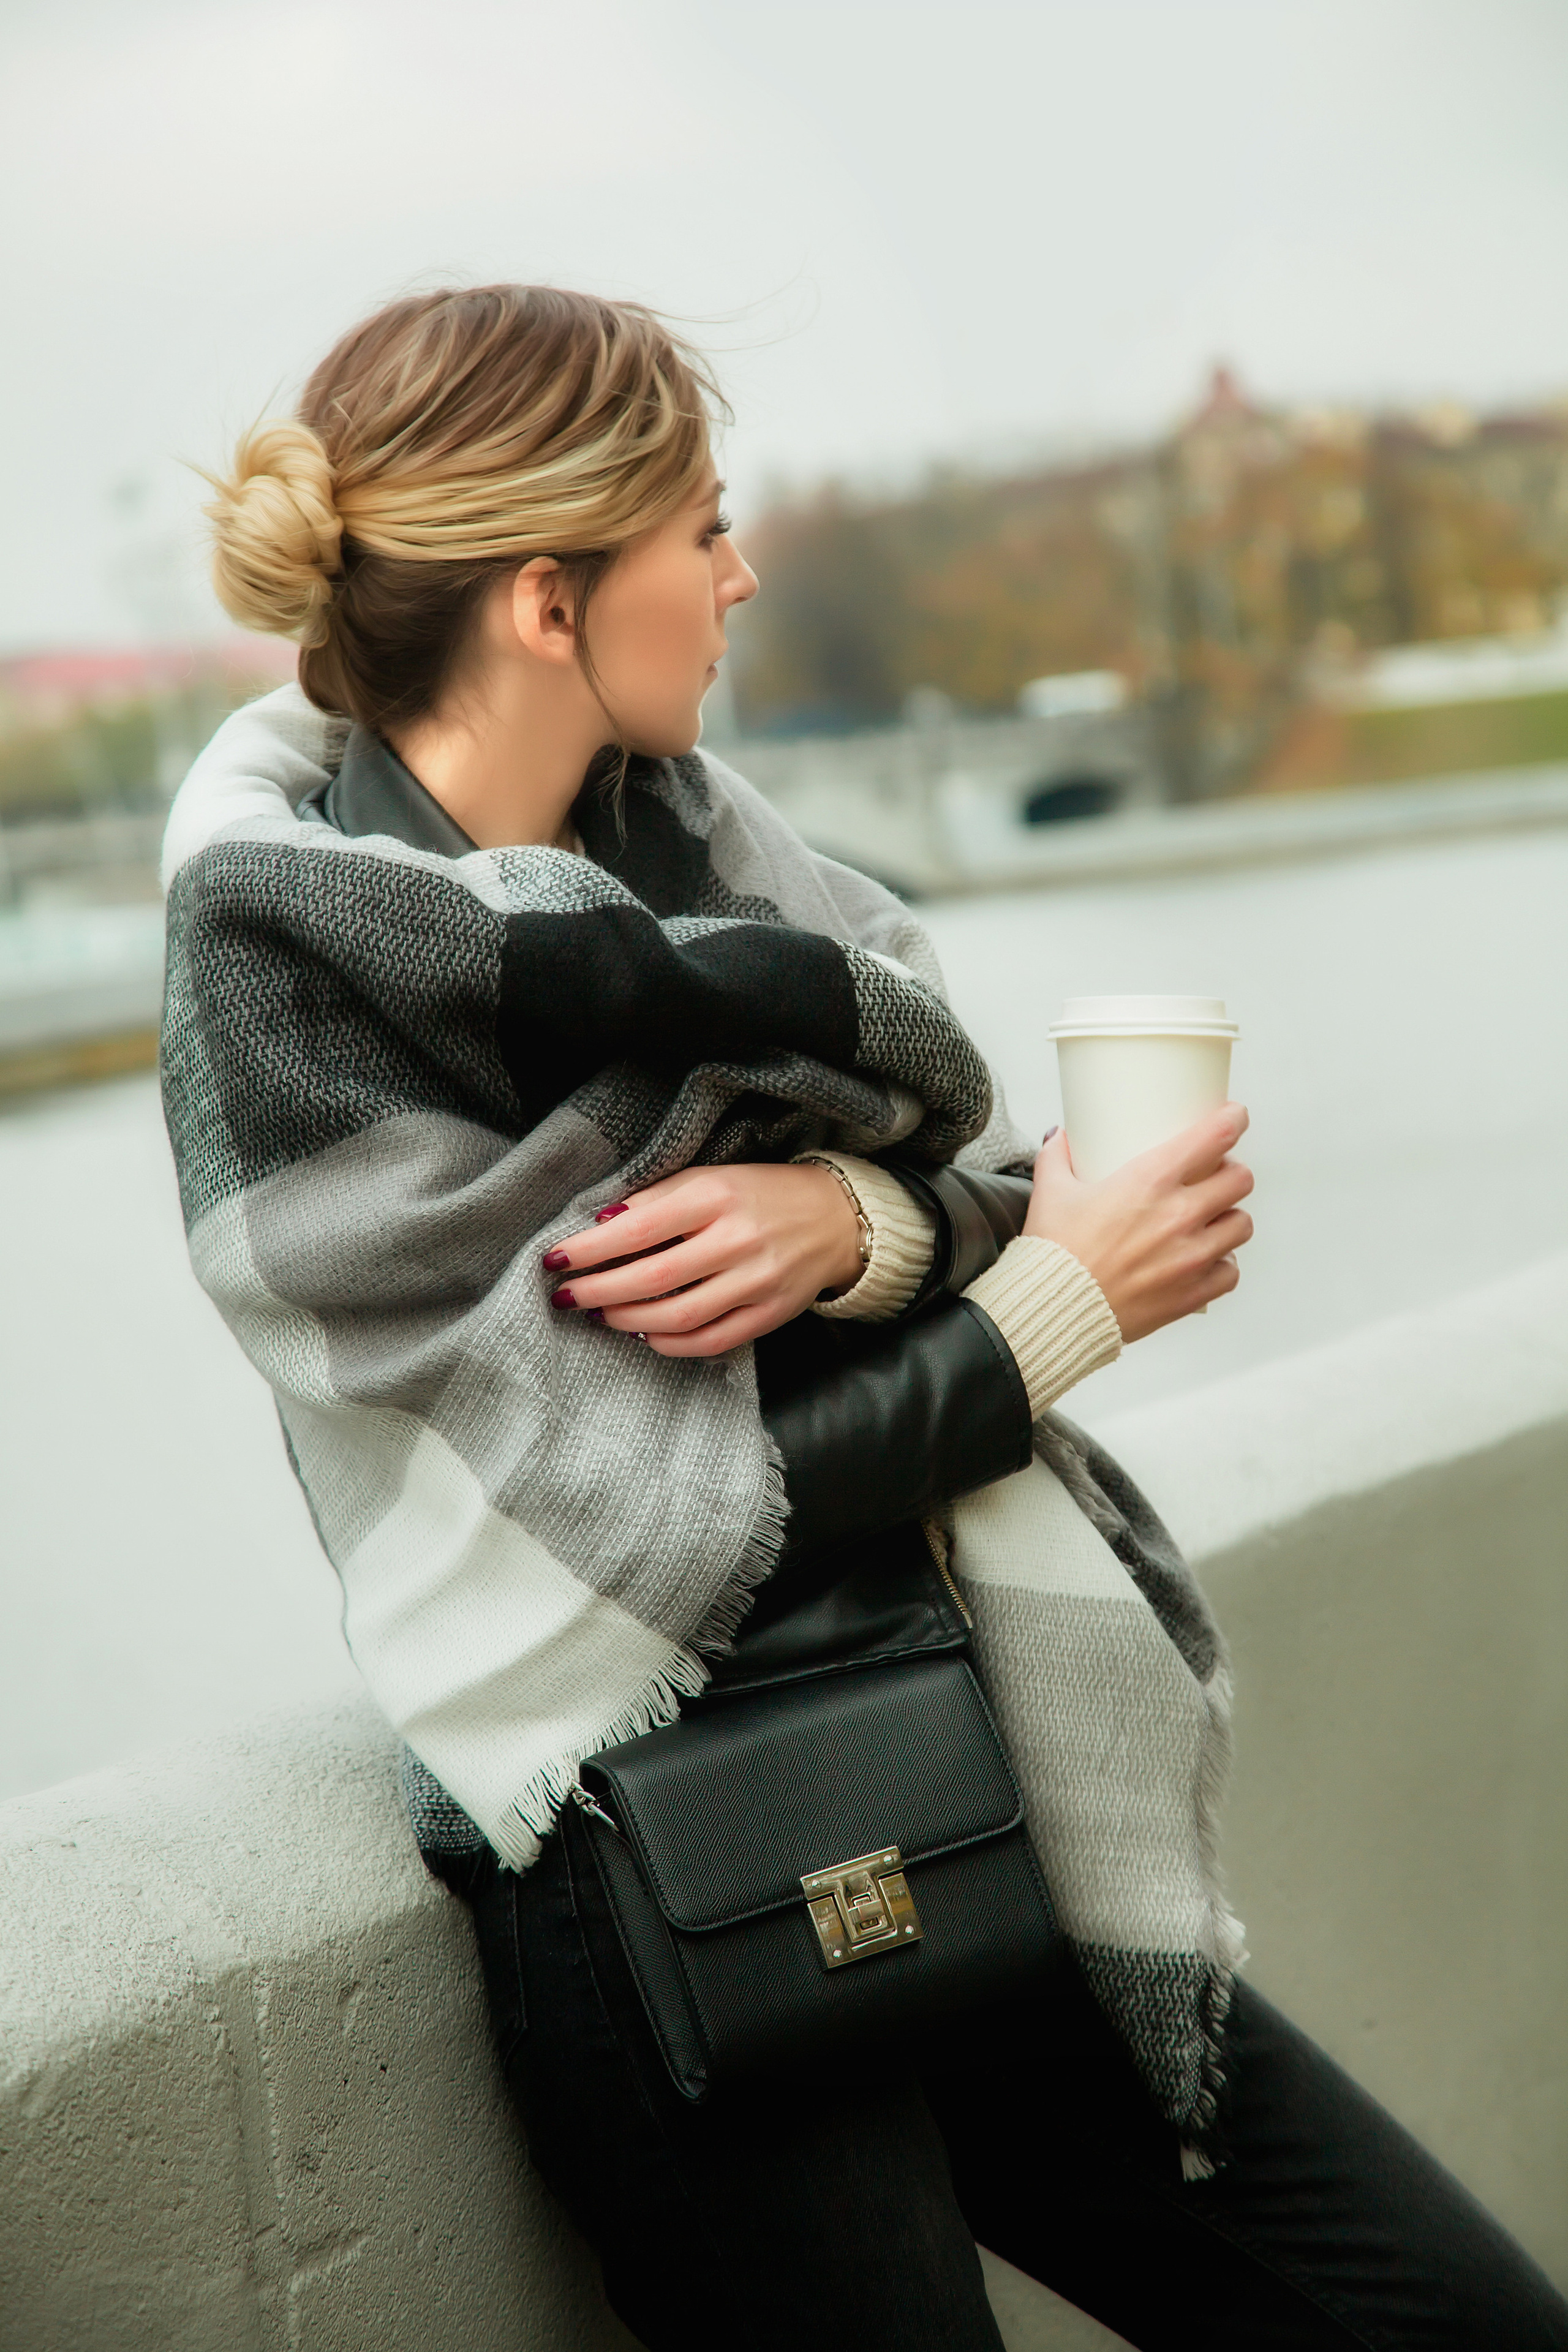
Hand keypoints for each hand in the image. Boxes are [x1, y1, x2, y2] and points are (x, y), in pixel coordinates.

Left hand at [541, 1162, 865, 1356]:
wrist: (834, 1217)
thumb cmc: (760, 1193)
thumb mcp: (709, 1179)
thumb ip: (656, 1199)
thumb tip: (600, 1226)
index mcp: (717, 1196)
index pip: (638, 1229)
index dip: (590, 1249)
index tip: (555, 1259)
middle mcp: (737, 1240)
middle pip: (652, 1278)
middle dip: (598, 1290)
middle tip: (567, 1295)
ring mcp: (757, 1282)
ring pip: (678, 1316)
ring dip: (627, 1319)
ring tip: (601, 1312)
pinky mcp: (770, 1314)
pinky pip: (710, 1341)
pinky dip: (669, 1344)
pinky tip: (645, 1333)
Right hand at [1025, 1105, 1253, 1342]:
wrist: (1055, 1310)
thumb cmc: (1055, 1253)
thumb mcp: (1050, 1192)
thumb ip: (1057, 1157)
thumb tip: (1060, 1138)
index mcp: (1149, 1180)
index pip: (1216, 1136)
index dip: (1233, 1120)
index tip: (1233, 1118)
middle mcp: (1179, 1214)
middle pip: (1240, 1180)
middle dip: (1230, 1174)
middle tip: (1214, 1178)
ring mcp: (1191, 1256)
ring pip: (1241, 1224)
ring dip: (1228, 1219)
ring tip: (1210, 1222)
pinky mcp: (1193, 1293)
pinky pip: (1231, 1272)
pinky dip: (1222, 1265)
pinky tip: (1203, 1261)